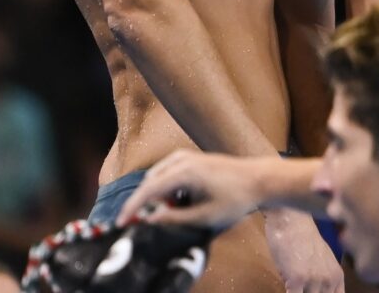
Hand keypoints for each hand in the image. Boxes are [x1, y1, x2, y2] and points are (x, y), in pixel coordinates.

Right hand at [116, 150, 266, 228]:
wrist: (257, 179)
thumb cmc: (235, 199)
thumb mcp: (205, 217)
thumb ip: (176, 218)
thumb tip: (150, 218)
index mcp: (183, 172)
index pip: (148, 190)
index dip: (132, 207)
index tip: (121, 222)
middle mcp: (181, 159)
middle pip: (149, 182)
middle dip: (144, 203)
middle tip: (147, 222)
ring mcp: (185, 156)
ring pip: (157, 177)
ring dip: (158, 196)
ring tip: (176, 211)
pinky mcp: (190, 158)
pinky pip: (167, 173)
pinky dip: (166, 188)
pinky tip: (180, 200)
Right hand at [261, 207, 343, 292]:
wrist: (292, 220)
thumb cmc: (304, 236)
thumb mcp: (324, 258)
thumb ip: (324, 277)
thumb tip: (319, 290)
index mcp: (337, 276)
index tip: (312, 290)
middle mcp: (329, 280)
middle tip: (302, 286)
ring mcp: (314, 280)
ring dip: (299, 292)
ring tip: (293, 284)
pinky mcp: (297, 279)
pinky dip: (288, 292)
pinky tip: (286, 285)